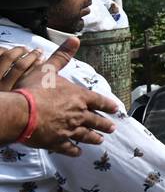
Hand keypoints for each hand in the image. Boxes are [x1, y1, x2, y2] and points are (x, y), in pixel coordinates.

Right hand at [4, 39, 118, 154]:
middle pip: (95, 121)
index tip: (116, 109)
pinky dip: (74, 151)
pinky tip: (78, 153)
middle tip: (112, 128)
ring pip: (85, 135)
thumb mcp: (49, 69)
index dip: (108, 105)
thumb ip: (62, 56)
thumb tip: (75, 38)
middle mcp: (78, 115)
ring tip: (100, 141)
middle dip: (104, 124)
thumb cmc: (34, 89)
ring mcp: (69, 130)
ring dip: (93, 138)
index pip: (98, 101)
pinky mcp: (57, 142)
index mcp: (78, 97)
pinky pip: (68, 148)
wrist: (21, 112)